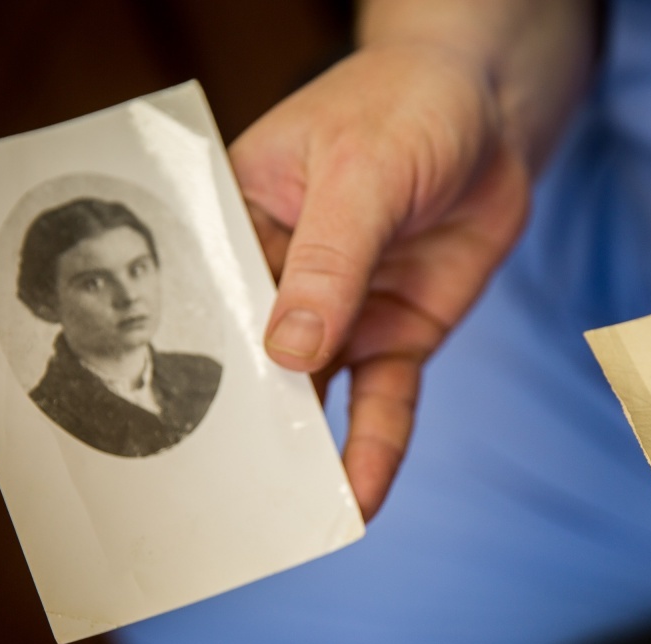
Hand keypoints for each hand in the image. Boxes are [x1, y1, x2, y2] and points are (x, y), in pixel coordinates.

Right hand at [230, 44, 530, 518]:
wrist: (490, 117)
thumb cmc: (407, 112)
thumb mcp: (361, 172)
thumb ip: (329, 262)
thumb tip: (289, 354)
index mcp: (239, 222)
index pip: (202, 298)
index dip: (183, 358)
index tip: (160, 427)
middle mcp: (281, 279)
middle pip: (251, 362)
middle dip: (238, 427)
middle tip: (212, 504)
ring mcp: (340, 313)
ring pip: (314, 397)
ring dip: (304, 457)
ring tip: (282, 524)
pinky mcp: (395, 335)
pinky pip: (384, 403)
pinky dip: (376, 450)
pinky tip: (362, 500)